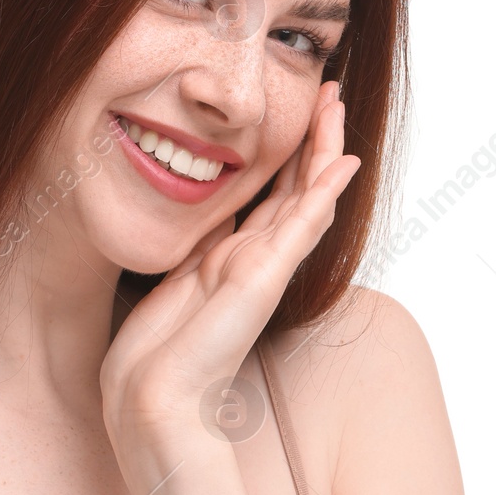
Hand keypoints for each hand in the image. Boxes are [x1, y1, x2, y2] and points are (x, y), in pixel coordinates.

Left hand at [99, 80, 360, 494]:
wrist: (153, 399)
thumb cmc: (152, 356)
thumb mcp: (169, 282)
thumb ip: (189, 252)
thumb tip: (187, 220)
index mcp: (228, 261)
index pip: (266, 198)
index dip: (283, 158)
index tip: (293, 117)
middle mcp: (252, 262)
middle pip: (292, 189)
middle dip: (311, 141)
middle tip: (328, 96)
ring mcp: (262, 269)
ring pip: (304, 196)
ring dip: (323, 150)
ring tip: (336, 108)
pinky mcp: (264, 277)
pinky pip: (301, 224)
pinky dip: (324, 191)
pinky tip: (343, 162)